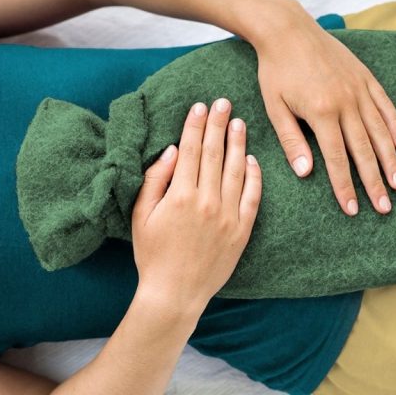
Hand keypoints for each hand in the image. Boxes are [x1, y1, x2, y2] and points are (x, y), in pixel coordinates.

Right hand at [131, 98, 261, 312]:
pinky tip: (252, 159)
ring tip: (239, 123)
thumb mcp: (141, 215)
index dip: (195, 125)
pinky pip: (252, 197)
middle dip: (219, 124)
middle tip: (224, 102)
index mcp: (180, 195)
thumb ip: (155, 180)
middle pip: (214, 153)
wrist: (175, 293)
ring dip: (237, 144)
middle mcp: (207, 201)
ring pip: (235, 170)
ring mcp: (227, 216)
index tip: (200, 106)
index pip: (191, 150)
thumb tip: (172, 151)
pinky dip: (253, 176)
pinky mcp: (241, 230)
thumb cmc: (152, 254)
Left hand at [254, 16, 395, 215]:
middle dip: (374, 182)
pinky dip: (394, 125)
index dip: (345, 186)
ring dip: (390, 159)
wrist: (288, 30)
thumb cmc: (276, 71)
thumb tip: (306, 173)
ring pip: (379, 130)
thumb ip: (291, 140)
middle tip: (384, 207)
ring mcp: (359, 89)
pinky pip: (385, 105)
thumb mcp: (275, 107)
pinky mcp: (365, 77)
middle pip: (364, 150)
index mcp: (321, 113)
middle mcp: (346, 102)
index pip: (336, 159)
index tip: (353, 209)